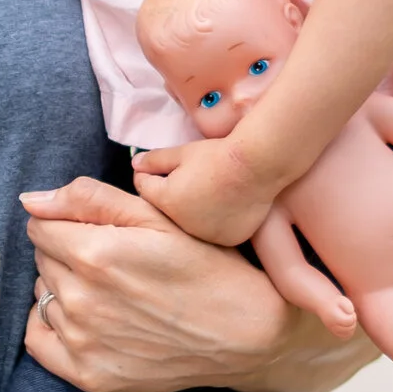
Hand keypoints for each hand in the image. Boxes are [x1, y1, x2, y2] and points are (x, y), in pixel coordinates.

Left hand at [22, 177, 377, 391]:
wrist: (246, 333)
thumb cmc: (206, 266)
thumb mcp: (158, 216)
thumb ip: (87, 198)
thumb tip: (28, 200)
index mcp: (95, 254)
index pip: (40, 227)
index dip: (68, 224)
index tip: (101, 233)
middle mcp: (81, 300)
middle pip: (41, 261)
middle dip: (67, 254)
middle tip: (114, 263)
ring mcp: (82, 343)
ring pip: (42, 295)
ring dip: (64, 289)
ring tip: (111, 292)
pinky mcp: (87, 376)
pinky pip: (38, 341)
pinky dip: (52, 326)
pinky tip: (85, 320)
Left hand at [130, 135, 274, 247]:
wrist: (256, 166)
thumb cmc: (217, 155)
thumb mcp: (182, 153)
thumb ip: (154, 160)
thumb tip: (136, 164)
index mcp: (166, 201)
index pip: (145, 188)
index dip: (149, 176)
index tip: (157, 168)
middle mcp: (183, 224)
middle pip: (168, 210)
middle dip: (172, 196)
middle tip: (189, 178)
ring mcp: (207, 234)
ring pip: (192, 223)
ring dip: (194, 212)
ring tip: (211, 192)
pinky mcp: (228, 239)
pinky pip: (215, 231)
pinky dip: (216, 222)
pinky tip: (226, 206)